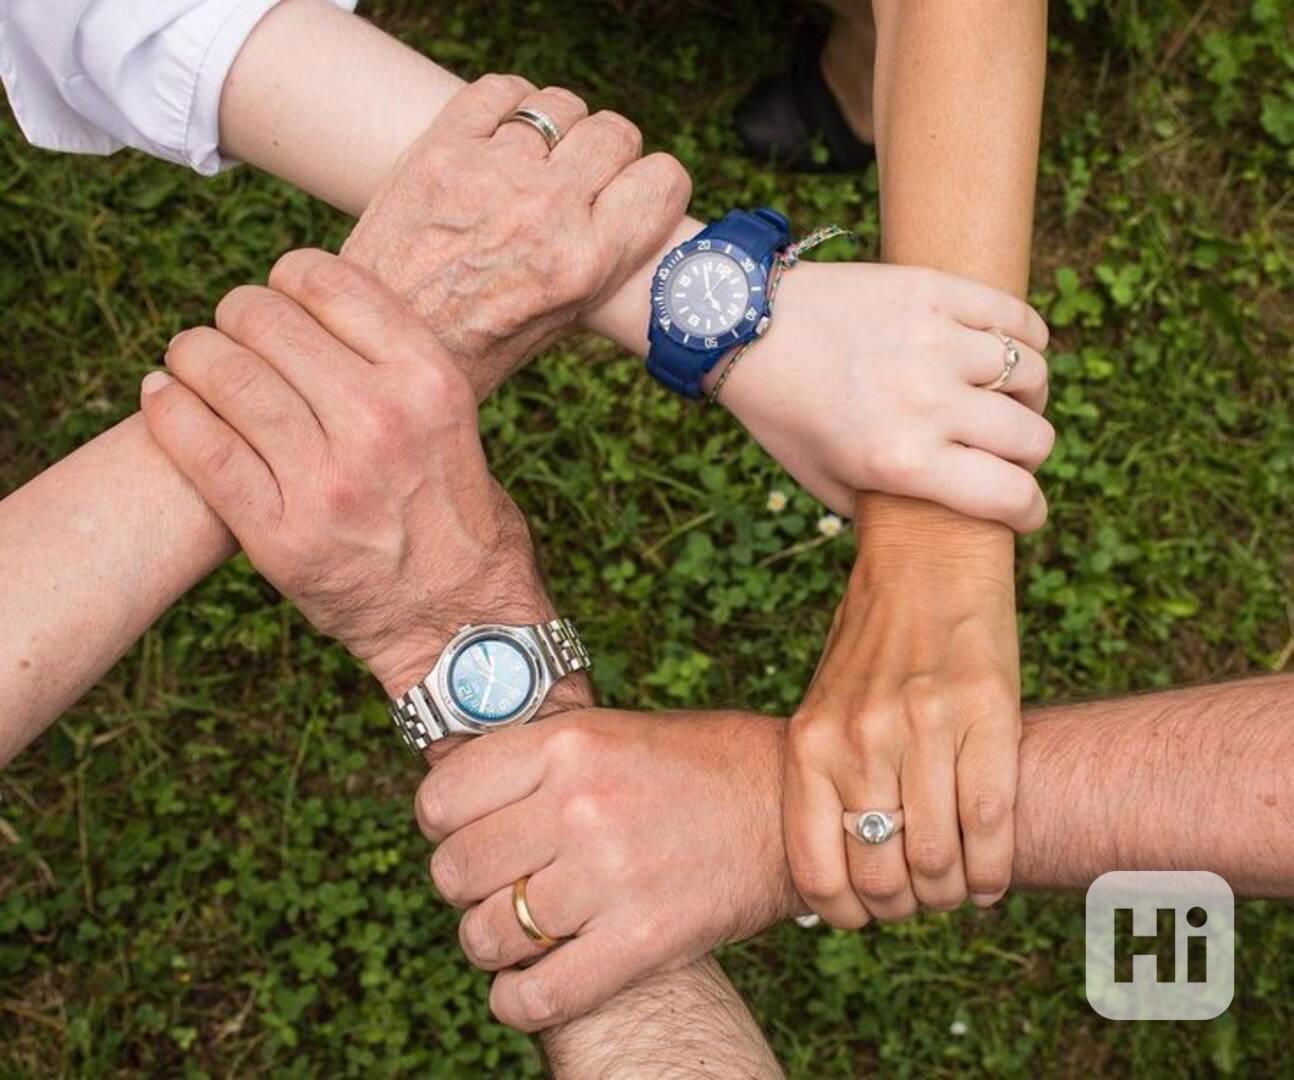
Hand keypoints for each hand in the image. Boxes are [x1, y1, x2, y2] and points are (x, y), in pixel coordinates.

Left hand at [140, 251, 551, 694]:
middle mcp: (379, 421)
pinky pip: (197, 446)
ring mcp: (326, 481)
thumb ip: (390, 363)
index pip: (323, 280)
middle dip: (234, 317)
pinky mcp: (279, 535)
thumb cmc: (455, 513)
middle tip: (231, 336)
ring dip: (191, 356)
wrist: (460, 621)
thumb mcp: (452, 418)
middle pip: (262, 319)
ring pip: (221, 373)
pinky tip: (162, 396)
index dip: (286, 278)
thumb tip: (303, 309)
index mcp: (428, 381)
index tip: (279, 299)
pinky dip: (166, 409)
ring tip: (191, 363)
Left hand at [341, 73, 690, 398]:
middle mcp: (545, 212)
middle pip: (614, 133)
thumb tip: (621, 211)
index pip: (661, 180)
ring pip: (560, 105)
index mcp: (584, 263)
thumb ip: (598, 260)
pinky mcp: (441, 147)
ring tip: (534, 162)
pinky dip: (507, 105)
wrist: (376, 345)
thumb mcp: (558, 323)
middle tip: (579, 179)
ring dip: (555, 129)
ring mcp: (492, 174)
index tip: (634, 192)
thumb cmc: (470, 346)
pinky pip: (500, 90)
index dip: (653, 184)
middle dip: (606, 153)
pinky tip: (499, 137)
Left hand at [414, 709, 797, 1030]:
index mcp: (568, 744)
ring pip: (486, 935)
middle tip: (502, 882)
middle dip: (467, 885)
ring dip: (492, 942)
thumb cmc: (693, 767)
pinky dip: (517, 1002)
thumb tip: (448, 804)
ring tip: (524, 929)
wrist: (788, 810)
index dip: (442, 824)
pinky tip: (528, 985)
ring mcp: (612, 875)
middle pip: (455, 870)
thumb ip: (532, 763)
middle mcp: (582, 805)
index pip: (440, 799)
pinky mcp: (643, 940)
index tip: (466, 832)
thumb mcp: (608, 733)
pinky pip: (537, 996)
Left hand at [716, 261, 1053, 530]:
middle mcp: (927, 403)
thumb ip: (885, 508)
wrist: (747, 325)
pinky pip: (1016, 317)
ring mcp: (936, 341)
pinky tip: (1011, 352)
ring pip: (1032, 373)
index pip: (1009, 495)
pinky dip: (1027, 339)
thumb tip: (942, 521)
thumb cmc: (783, 411)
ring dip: (1027, 395)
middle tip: (1007, 453)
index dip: (1029, 512)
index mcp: (900, 460)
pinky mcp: (935, 291)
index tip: (1026, 512)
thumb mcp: (824, 481)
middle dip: (1028, 456)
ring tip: (1004, 399)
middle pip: (1032, 438)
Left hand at [784, 505, 1019, 926]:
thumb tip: (846, 873)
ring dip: (952, 895)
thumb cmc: (874, 642)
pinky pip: (992, 823)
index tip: (865, 916)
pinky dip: (995, 869)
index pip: (815, 870)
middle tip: (920, 901)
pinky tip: (992, 878)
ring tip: (958, 889)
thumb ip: (830, 778)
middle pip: (883, 877)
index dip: (845, 914)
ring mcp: (922, 727)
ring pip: (940, 861)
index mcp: (810, 743)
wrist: (926, 553)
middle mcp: (859, 740)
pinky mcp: (985, 713)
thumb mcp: (826, 706)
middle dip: (906, 908)